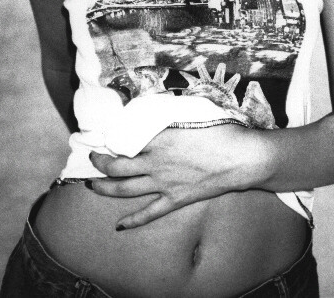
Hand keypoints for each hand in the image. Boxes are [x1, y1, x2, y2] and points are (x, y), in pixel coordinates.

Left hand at [88, 123, 265, 228]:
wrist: (240, 158)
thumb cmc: (221, 130)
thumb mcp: (193, 113)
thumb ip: (171, 113)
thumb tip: (158, 108)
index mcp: (159, 139)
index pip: (124, 140)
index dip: (109, 138)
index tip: (102, 135)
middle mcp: (156, 163)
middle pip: (117, 167)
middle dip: (99, 163)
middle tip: (92, 157)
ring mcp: (164, 184)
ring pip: (125, 189)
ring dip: (105, 188)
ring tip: (93, 185)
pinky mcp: (176, 199)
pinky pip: (150, 213)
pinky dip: (133, 220)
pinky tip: (120, 225)